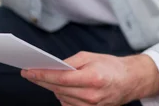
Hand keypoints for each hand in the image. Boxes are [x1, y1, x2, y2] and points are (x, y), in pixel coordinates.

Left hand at [21, 53, 158, 105]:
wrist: (130, 80)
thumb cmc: (110, 66)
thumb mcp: (89, 56)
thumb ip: (69, 62)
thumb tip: (52, 67)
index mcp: (92, 78)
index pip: (60, 79)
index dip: (42, 75)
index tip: (28, 71)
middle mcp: (92, 95)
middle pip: (58, 89)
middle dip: (41, 81)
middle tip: (28, 73)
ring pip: (61, 98)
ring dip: (51, 88)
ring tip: (41, 78)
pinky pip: (69, 105)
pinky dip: (61, 96)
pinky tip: (58, 88)